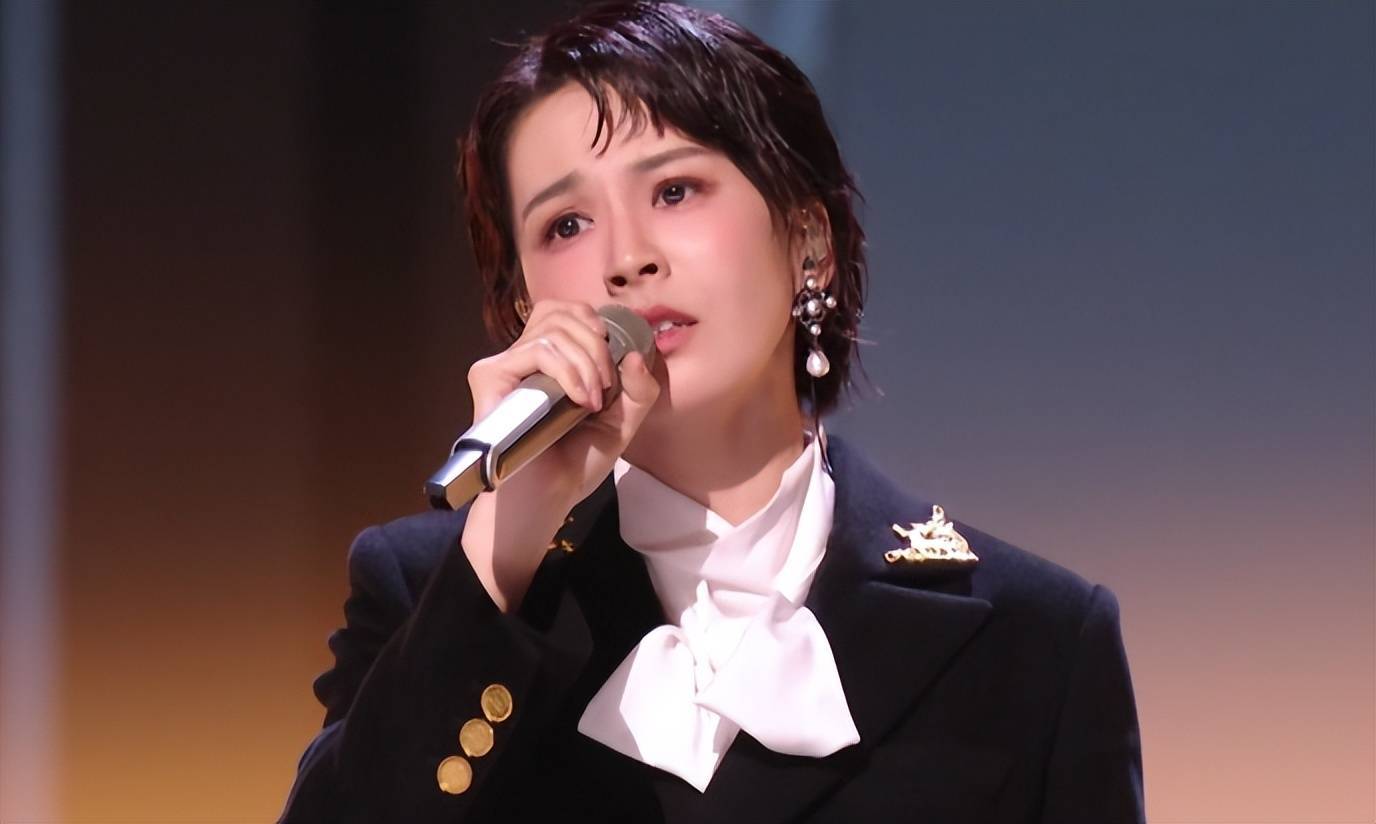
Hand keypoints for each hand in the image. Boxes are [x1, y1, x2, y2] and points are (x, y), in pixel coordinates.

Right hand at [461, 300, 660, 610]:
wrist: (546, 499)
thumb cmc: (575, 463)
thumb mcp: (621, 423)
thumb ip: (638, 389)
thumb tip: (636, 353)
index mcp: (551, 360)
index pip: (569, 312)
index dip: (597, 327)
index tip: (615, 368)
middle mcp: (524, 356)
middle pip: (562, 311)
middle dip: (598, 345)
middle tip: (607, 388)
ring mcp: (505, 365)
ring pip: (553, 329)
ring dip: (588, 362)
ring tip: (593, 401)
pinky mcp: (490, 376)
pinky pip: (537, 350)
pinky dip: (568, 371)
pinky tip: (578, 400)